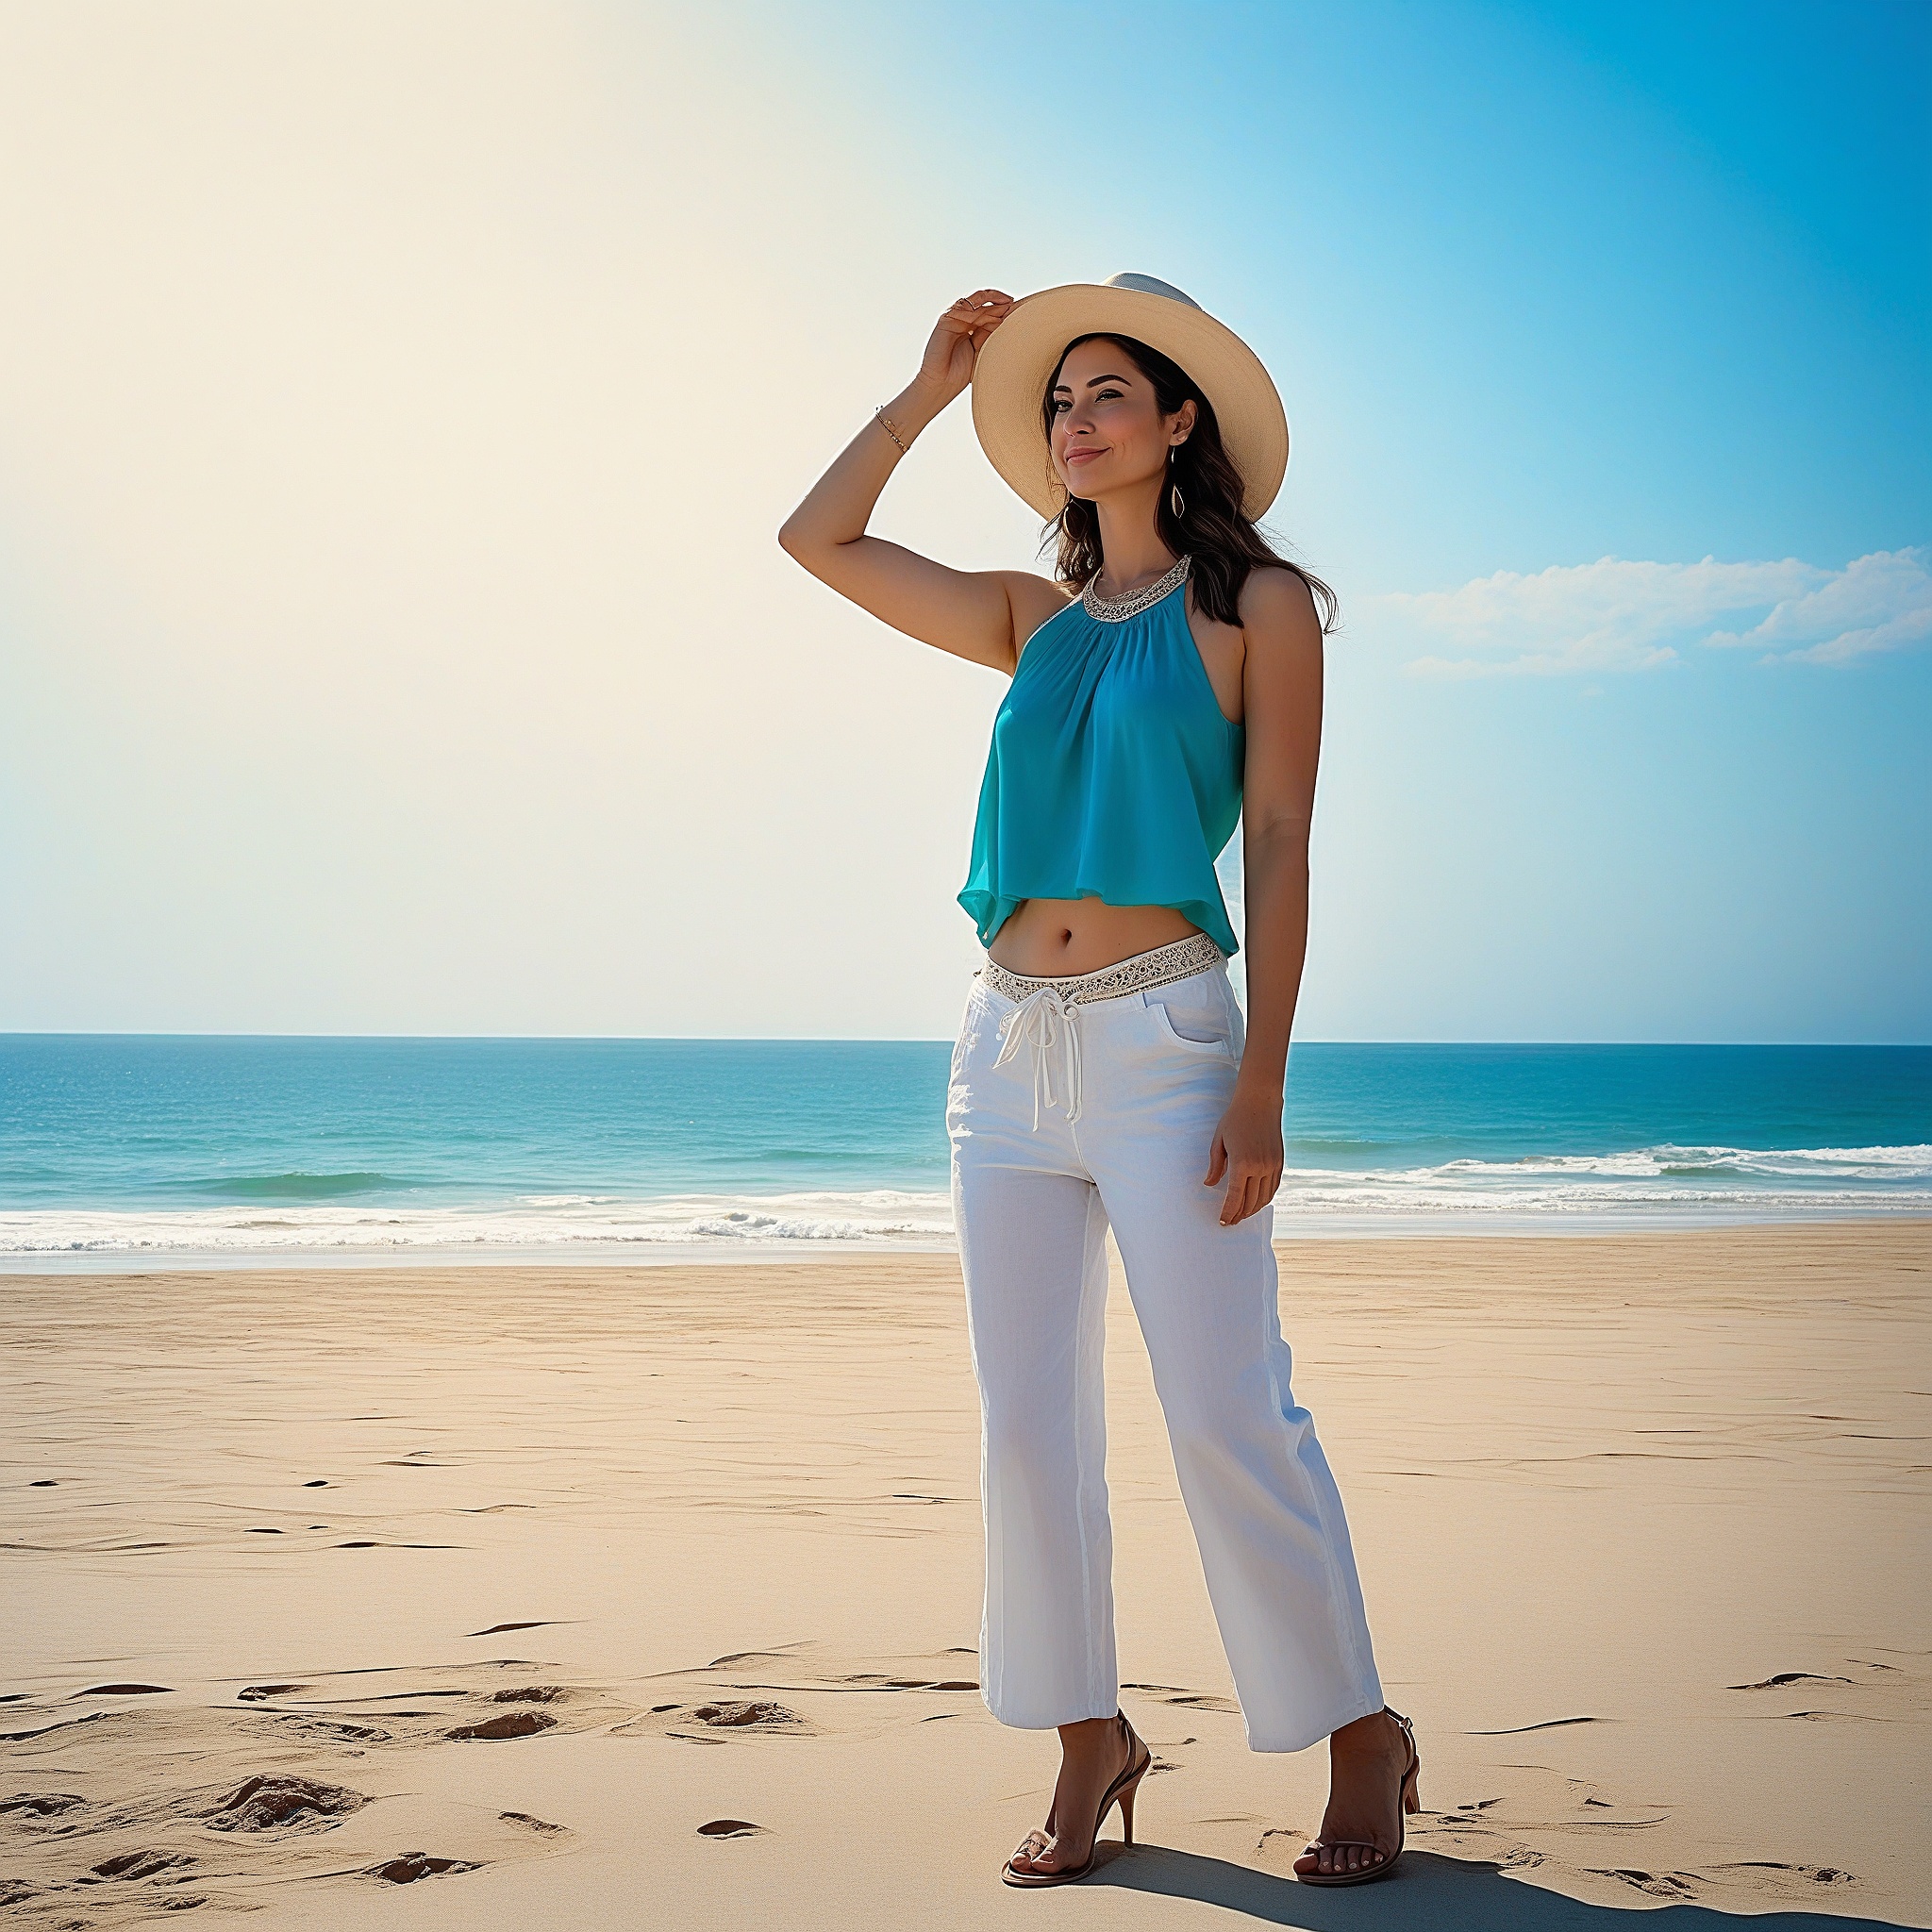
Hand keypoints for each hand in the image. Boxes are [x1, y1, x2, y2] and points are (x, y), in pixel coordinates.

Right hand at [914, 289, 1014, 405]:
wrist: (942, 383)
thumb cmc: (962, 374)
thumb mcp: (983, 351)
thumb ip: (992, 335)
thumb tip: (1009, 321)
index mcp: (975, 330)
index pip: (992, 314)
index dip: (1006, 312)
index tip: (1022, 314)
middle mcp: (965, 322)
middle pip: (986, 307)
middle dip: (1001, 306)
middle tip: (1015, 308)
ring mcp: (955, 319)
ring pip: (976, 302)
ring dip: (993, 303)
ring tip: (1006, 306)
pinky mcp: (946, 319)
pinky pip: (963, 306)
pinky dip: (977, 305)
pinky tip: (991, 310)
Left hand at [1203, 1085, 1284, 1226]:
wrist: (1260, 1103)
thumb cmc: (1235, 1119)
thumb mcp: (1219, 1141)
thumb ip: (1215, 1165)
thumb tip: (1209, 1184)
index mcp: (1242, 1163)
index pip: (1235, 1197)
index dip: (1228, 1212)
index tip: (1223, 1222)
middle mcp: (1260, 1167)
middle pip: (1249, 1202)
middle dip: (1239, 1215)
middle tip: (1230, 1222)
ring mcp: (1272, 1166)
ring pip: (1263, 1198)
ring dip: (1252, 1210)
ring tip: (1241, 1215)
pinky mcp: (1279, 1163)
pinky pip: (1273, 1188)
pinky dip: (1264, 1199)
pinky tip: (1256, 1203)